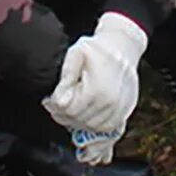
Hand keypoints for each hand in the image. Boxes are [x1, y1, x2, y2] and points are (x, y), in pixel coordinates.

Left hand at [43, 12, 148, 137]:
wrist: (123, 46)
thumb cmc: (98, 48)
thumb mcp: (77, 53)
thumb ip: (66, 77)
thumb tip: (58, 100)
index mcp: (98, 89)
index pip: (70, 111)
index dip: (56, 108)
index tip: (49, 101)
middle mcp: (111, 103)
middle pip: (79, 121)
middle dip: (64, 115)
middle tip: (56, 105)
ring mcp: (120, 109)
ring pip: (91, 127)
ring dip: (78, 121)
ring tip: (71, 108)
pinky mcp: (125, 111)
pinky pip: (106, 128)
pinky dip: (93, 124)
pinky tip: (85, 114)